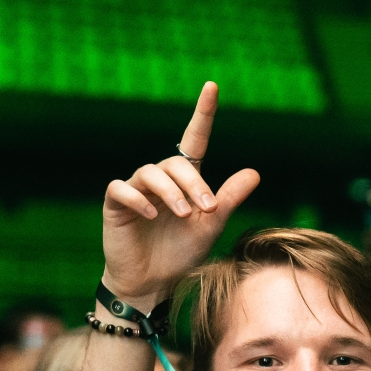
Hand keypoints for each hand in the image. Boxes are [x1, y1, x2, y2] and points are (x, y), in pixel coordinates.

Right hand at [101, 82, 261, 308]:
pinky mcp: (115, 204)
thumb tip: (255, 173)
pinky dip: (138, 199)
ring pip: (151, 173)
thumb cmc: (182, 253)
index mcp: (185, 180)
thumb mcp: (210, 226)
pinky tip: (150, 214)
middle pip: (176, 163)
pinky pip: (122, 189)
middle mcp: (160, 179)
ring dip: (171, 192)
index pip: (194, 140)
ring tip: (184, 215)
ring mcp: (136, 190)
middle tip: (208, 208)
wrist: (153, 284)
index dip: (203, 114)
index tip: (212, 86)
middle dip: (195, 184)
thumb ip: (228, 199)